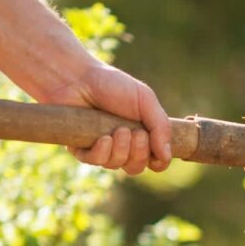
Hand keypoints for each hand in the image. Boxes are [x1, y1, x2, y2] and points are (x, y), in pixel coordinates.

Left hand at [41, 63, 171, 174]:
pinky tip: (104, 138)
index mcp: (141, 134)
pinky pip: (95, 162)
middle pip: (136, 167)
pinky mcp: (81, 148)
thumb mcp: (146, 100)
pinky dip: (102, 152)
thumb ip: (161, 127)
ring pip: (116, 165)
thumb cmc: (112, 85)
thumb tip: (167, 156)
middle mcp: (121, 144)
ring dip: (121, 150)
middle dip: (139, 153)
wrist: (77, 77)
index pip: (154, 162)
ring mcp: (101, 148)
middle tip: (136, 133)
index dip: (158, 162)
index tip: (157, 150)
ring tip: (118, 130)